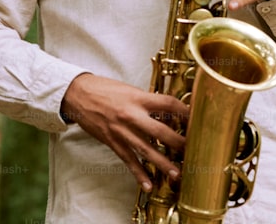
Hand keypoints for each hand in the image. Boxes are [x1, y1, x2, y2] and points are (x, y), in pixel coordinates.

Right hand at [60, 73, 189, 191]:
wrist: (78, 95)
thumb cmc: (106, 89)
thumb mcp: (131, 90)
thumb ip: (149, 101)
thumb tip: (169, 111)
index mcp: (139, 98)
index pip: (168, 104)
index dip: (185, 111)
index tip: (197, 119)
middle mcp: (131, 115)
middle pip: (160, 131)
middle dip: (178, 142)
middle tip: (193, 150)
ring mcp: (121, 131)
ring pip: (146, 150)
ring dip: (162, 163)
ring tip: (176, 173)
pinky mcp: (112, 142)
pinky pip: (128, 160)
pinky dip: (139, 174)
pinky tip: (148, 185)